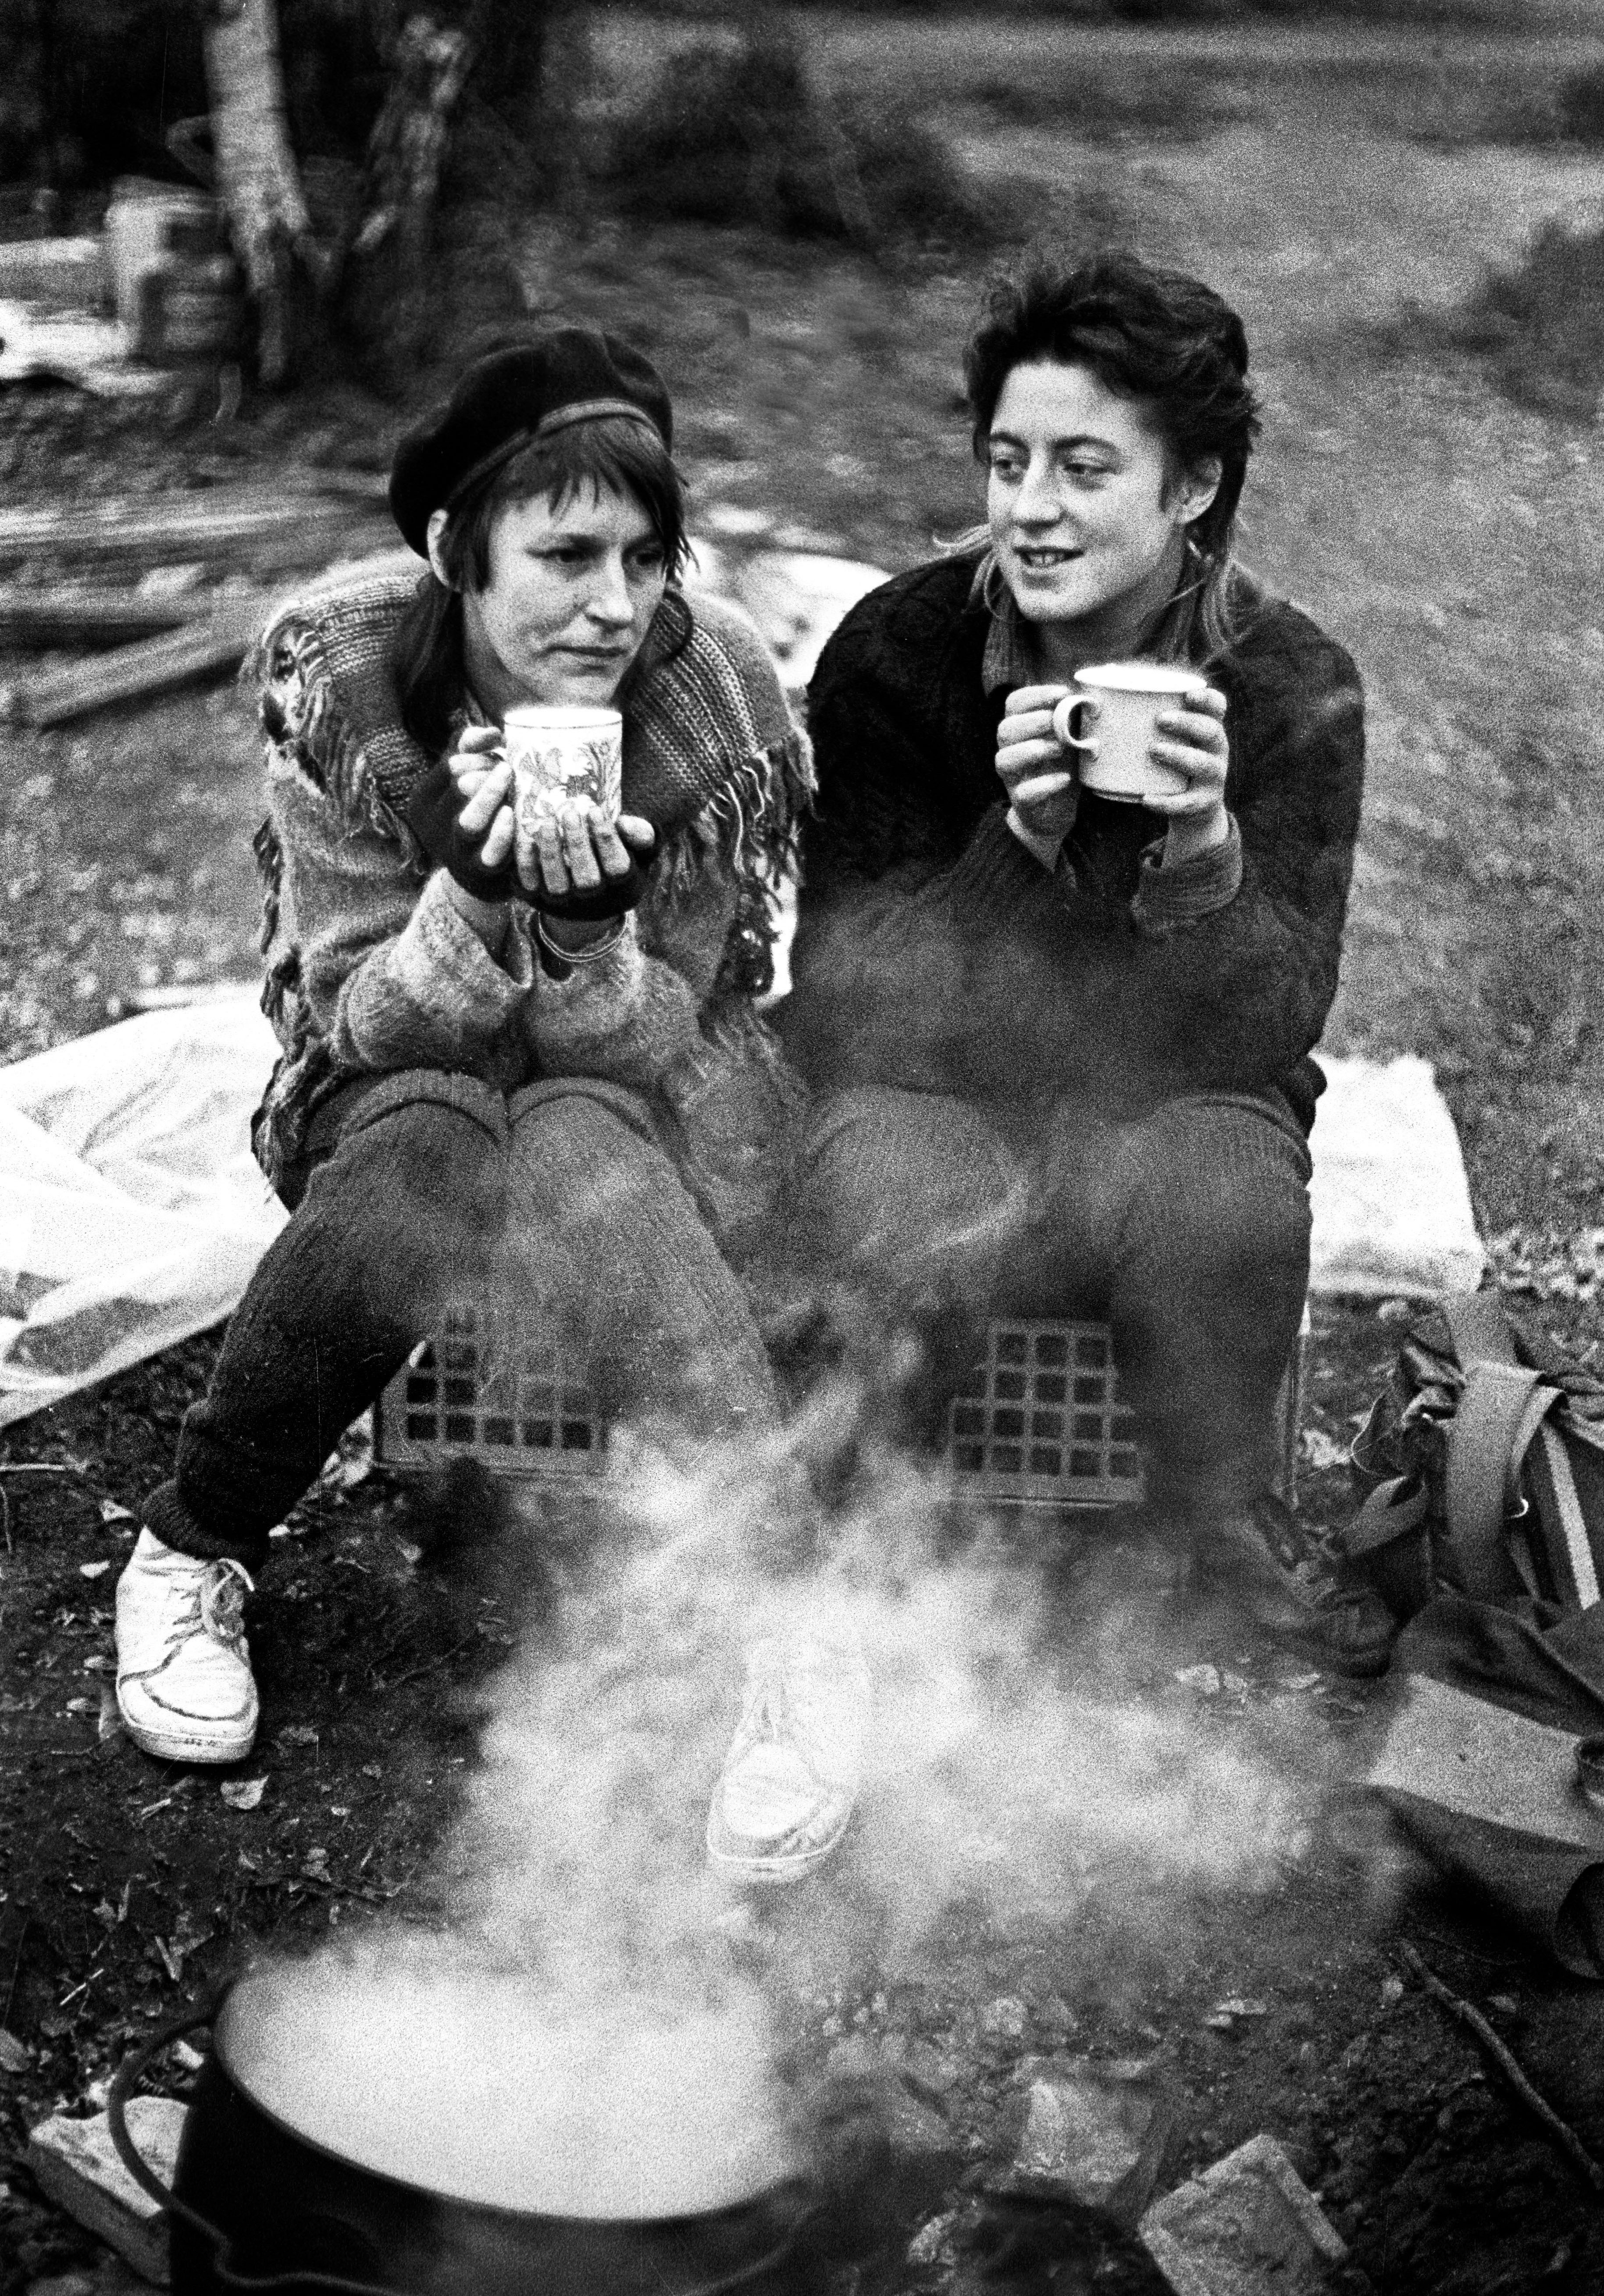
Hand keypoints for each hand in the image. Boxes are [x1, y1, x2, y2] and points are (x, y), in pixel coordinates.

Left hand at [449, 727, 655, 902]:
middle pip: (587, 879)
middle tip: (569, 812)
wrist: (588, 898)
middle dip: (578, 844)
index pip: (617, 868)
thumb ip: (642, 835)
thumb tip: (624, 822)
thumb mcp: (638, 850)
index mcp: (623, 889)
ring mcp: (564, 904)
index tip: (595, 811)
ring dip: (551, 851)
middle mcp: (594, 902)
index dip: (606, 840)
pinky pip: (529, 883)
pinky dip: (526, 861)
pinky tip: (527, 837)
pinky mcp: (537, 900)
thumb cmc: (616, 860)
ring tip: (547, 821)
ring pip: (557, 884)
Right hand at [996, 684, 1077, 848]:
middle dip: (1031, 722)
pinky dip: (1044, 785)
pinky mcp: (1021, 801)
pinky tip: (1064, 779)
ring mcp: (1013, 777)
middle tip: (1055, 721)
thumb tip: (1091, 694)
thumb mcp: (1071, 737)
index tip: (1062, 693)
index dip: (1035, 695)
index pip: (1014, 704)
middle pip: (1005, 730)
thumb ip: (1074, 717)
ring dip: (1033, 750)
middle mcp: (1011, 750)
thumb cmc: (1063, 766)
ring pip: (1005, 760)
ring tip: (1060, 749)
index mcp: (1021, 728)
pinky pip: (1023, 793)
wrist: (1058, 810)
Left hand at [1143, 686, 1230, 865]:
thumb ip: (1141, 719)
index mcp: (1208, 729)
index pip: (1217, 707)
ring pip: (1204, 764)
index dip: (1207, 698)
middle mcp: (1217, 751)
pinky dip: (1166, 802)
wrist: (1192, 810)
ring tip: (1153, 751)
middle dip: (1188, 723)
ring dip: (1179, 755)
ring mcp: (1213, 778)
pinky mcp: (1203, 804)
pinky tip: (1146, 799)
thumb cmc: (1170, 764)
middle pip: (1212, 731)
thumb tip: (1095, 691)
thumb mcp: (1167, 741)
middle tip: (1161, 719)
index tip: (1189, 693)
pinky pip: (1186, 803)